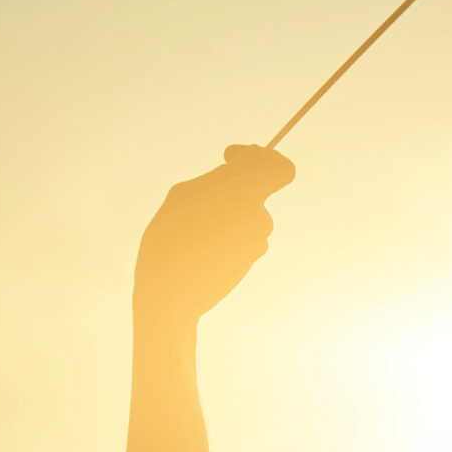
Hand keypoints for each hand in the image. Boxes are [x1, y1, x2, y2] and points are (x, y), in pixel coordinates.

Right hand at [134, 145, 294, 320]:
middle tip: (200, 194)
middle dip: (232, 186)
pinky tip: (198, 245)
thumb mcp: (186, 194)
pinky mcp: (250, 261)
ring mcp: (257, 242)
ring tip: (192, 226)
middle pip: (257, 190)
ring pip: (245, 213)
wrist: (172, 295)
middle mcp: (259, 218)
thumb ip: (220, 176)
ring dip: (224, 212)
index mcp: (246, 195)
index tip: (231, 158)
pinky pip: (241, 235)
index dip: (262, 156)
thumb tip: (242, 165)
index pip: (281, 168)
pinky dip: (224, 233)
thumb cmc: (171, 239)